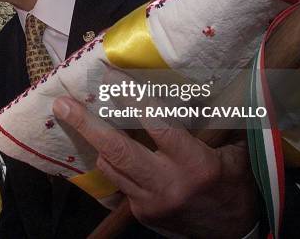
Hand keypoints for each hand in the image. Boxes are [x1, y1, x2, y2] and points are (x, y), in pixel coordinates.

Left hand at [53, 96, 258, 238]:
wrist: (234, 231)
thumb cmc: (236, 184)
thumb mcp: (236, 152)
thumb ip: (218, 122)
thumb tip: (211, 85)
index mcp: (195, 164)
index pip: (158, 126)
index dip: (133, 100)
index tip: (111, 76)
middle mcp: (168, 184)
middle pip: (118, 150)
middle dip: (86, 125)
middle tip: (63, 104)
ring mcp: (150, 202)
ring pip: (110, 167)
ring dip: (95, 141)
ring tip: (76, 117)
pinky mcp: (142, 213)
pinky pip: (117, 182)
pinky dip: (112, 162)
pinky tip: (105, 147)